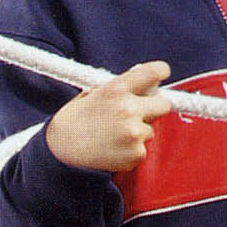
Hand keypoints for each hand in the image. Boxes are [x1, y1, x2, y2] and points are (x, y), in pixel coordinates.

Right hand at [47, 61, 171, 173]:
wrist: (62, 150)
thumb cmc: (76, 118)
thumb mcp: (93, 92)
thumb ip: (121, 87)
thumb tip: (148, 82)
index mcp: (116, 89)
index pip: (154, 72)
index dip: (159, 72)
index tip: (160, 75)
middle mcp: (128, 109)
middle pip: (164, 104)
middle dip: (155, 107)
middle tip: (141, 111)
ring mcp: (134, 133)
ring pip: (150, 129)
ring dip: (138, 131)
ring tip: (114, 134)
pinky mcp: (137, 154)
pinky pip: (143, 148)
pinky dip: (132, 149)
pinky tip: (114, 147)